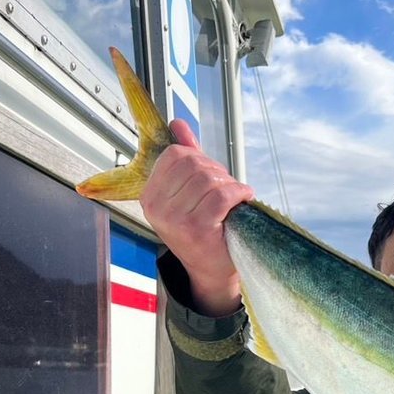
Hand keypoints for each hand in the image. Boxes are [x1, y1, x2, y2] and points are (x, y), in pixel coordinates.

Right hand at [140, 120, 253, 315]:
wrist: (212, 270)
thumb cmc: (203, 229)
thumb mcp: (188, 192)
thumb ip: (184, 158)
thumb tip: (177, 124)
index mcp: (149, 196)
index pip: (174, 155)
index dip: (199, 158)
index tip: (210, 175)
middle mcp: (157, 208)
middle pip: (193, 164)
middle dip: (217, 171)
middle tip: (227, 187)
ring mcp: (175, 220)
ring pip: (208, 179)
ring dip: (229, 184)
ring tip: (233, 198)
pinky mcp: (197, 229)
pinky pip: (222, 195)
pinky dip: (239, 193)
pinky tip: (243, 200)